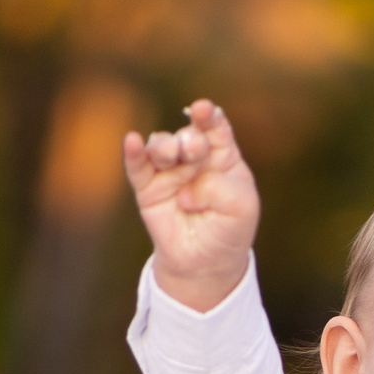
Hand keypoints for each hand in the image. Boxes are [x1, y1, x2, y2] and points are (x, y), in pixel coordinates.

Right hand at [123, 99, 259, 312]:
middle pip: (187, 136)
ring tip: (170, 154)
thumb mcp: (241, 208)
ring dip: (164, 146)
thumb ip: (220, 188)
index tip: (204, 110)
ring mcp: (169, 171)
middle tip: (194, 149)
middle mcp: (193, 158)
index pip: (215, 128)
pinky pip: (137, 167)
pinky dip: (133, 153)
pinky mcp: (147, 188)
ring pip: (160, 146)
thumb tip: (185, 191)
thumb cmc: (228, 230)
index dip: (209, 116)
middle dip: (189, 138)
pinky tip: (132, 141)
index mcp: (221, 155)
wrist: (205, 263)